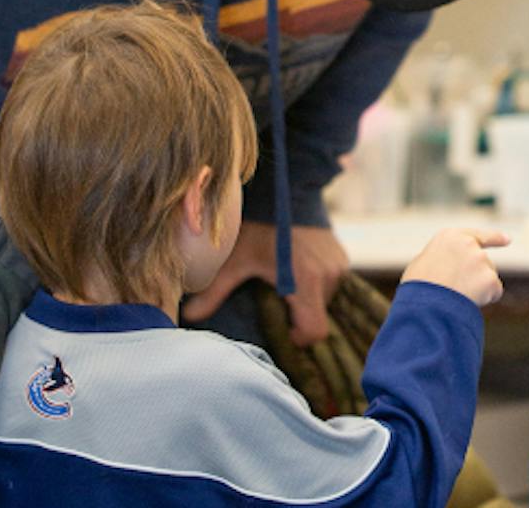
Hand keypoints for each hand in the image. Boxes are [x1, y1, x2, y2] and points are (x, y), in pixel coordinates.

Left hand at [183, 221, 349, 345]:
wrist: (288, 191)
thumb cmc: (260, 227)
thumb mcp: (235, 260)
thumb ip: (213, 291)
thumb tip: (187, 316)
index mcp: (306, 281)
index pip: (315, 331)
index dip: (298, 338)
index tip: (282, 328)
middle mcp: (328, 276)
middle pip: (317, 316)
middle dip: (297, 314)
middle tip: (274, 299)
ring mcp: (338, 266)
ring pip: (324, 301)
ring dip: (305, 299)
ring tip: (284, 281)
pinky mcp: (342, 258)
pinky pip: (329, 284)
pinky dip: (314, 285)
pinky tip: (295, 268)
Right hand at [401, 228, 508, 307]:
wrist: (425, 304)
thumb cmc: (417, 288)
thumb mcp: (422, 264)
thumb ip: (441, 259)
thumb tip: (448, 267)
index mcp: (449, 237)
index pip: (477, 235)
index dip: (494, 238)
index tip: (508, 240)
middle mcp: (469, 244)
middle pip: (482, 262)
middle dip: (476, 276)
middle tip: (456, 291)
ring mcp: (480, 260)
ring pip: (487, 278)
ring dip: (479, 289)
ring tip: (456, 297)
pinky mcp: (490, 278)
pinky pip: (494, 293)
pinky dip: (486, 299)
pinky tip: (469, 302)